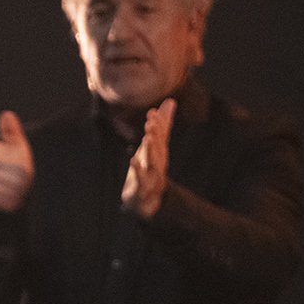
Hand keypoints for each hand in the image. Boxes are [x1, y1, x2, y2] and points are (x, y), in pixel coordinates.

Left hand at [121, 98, 173, 217]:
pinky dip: (138, 171)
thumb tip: (171, 101)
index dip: (158, 125)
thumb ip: (162, 125)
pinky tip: (132, 160)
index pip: (161, 137)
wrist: (146, 202)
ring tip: (147, 138)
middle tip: (150, 122)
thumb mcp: (154, 146)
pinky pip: (140, 180)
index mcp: (160, 153)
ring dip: (151, 151)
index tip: (152, 112)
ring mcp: (151, 178)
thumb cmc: (148, 169)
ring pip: (153, 164)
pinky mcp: (141, 190)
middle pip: (158, 148)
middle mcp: (158, 164)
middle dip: (155, 135)